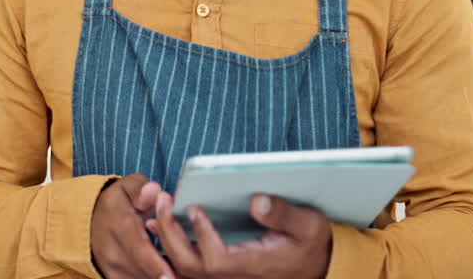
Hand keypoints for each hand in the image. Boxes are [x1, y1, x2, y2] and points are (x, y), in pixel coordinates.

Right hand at [91, 174, 175, 278]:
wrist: (89, 219)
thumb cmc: (117, 202)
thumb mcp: (128, 187)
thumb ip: (141, 189)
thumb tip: (153, 191)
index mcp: (119, 223)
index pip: (138, 246)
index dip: (154, 264)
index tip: (169, 276)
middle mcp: (112, 249)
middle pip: (140, 268)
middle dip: (162, 274)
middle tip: (180, 276)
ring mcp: (111, 266)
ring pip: (138, 278)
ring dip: (157, 276)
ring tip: (177, 273)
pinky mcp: (113, 277)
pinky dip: (149, 278)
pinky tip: (165, 274)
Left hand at [146, 192, 331, 278]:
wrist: (318, 267)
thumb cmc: (311, 244)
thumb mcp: (308, 224)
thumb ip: (283, 213)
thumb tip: (256, 200)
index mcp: (254, 265)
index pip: (216, 260)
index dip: (201, 236)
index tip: (194, 208)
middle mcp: (235, 277)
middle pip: (190, 266)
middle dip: (170, 234)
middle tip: (164, 201)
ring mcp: (227, 278)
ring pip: (184, 270)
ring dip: (165, 241)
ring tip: (155, 212)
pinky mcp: (223, 274)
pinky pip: (189, 268)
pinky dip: (170, 250)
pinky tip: (160, 229)